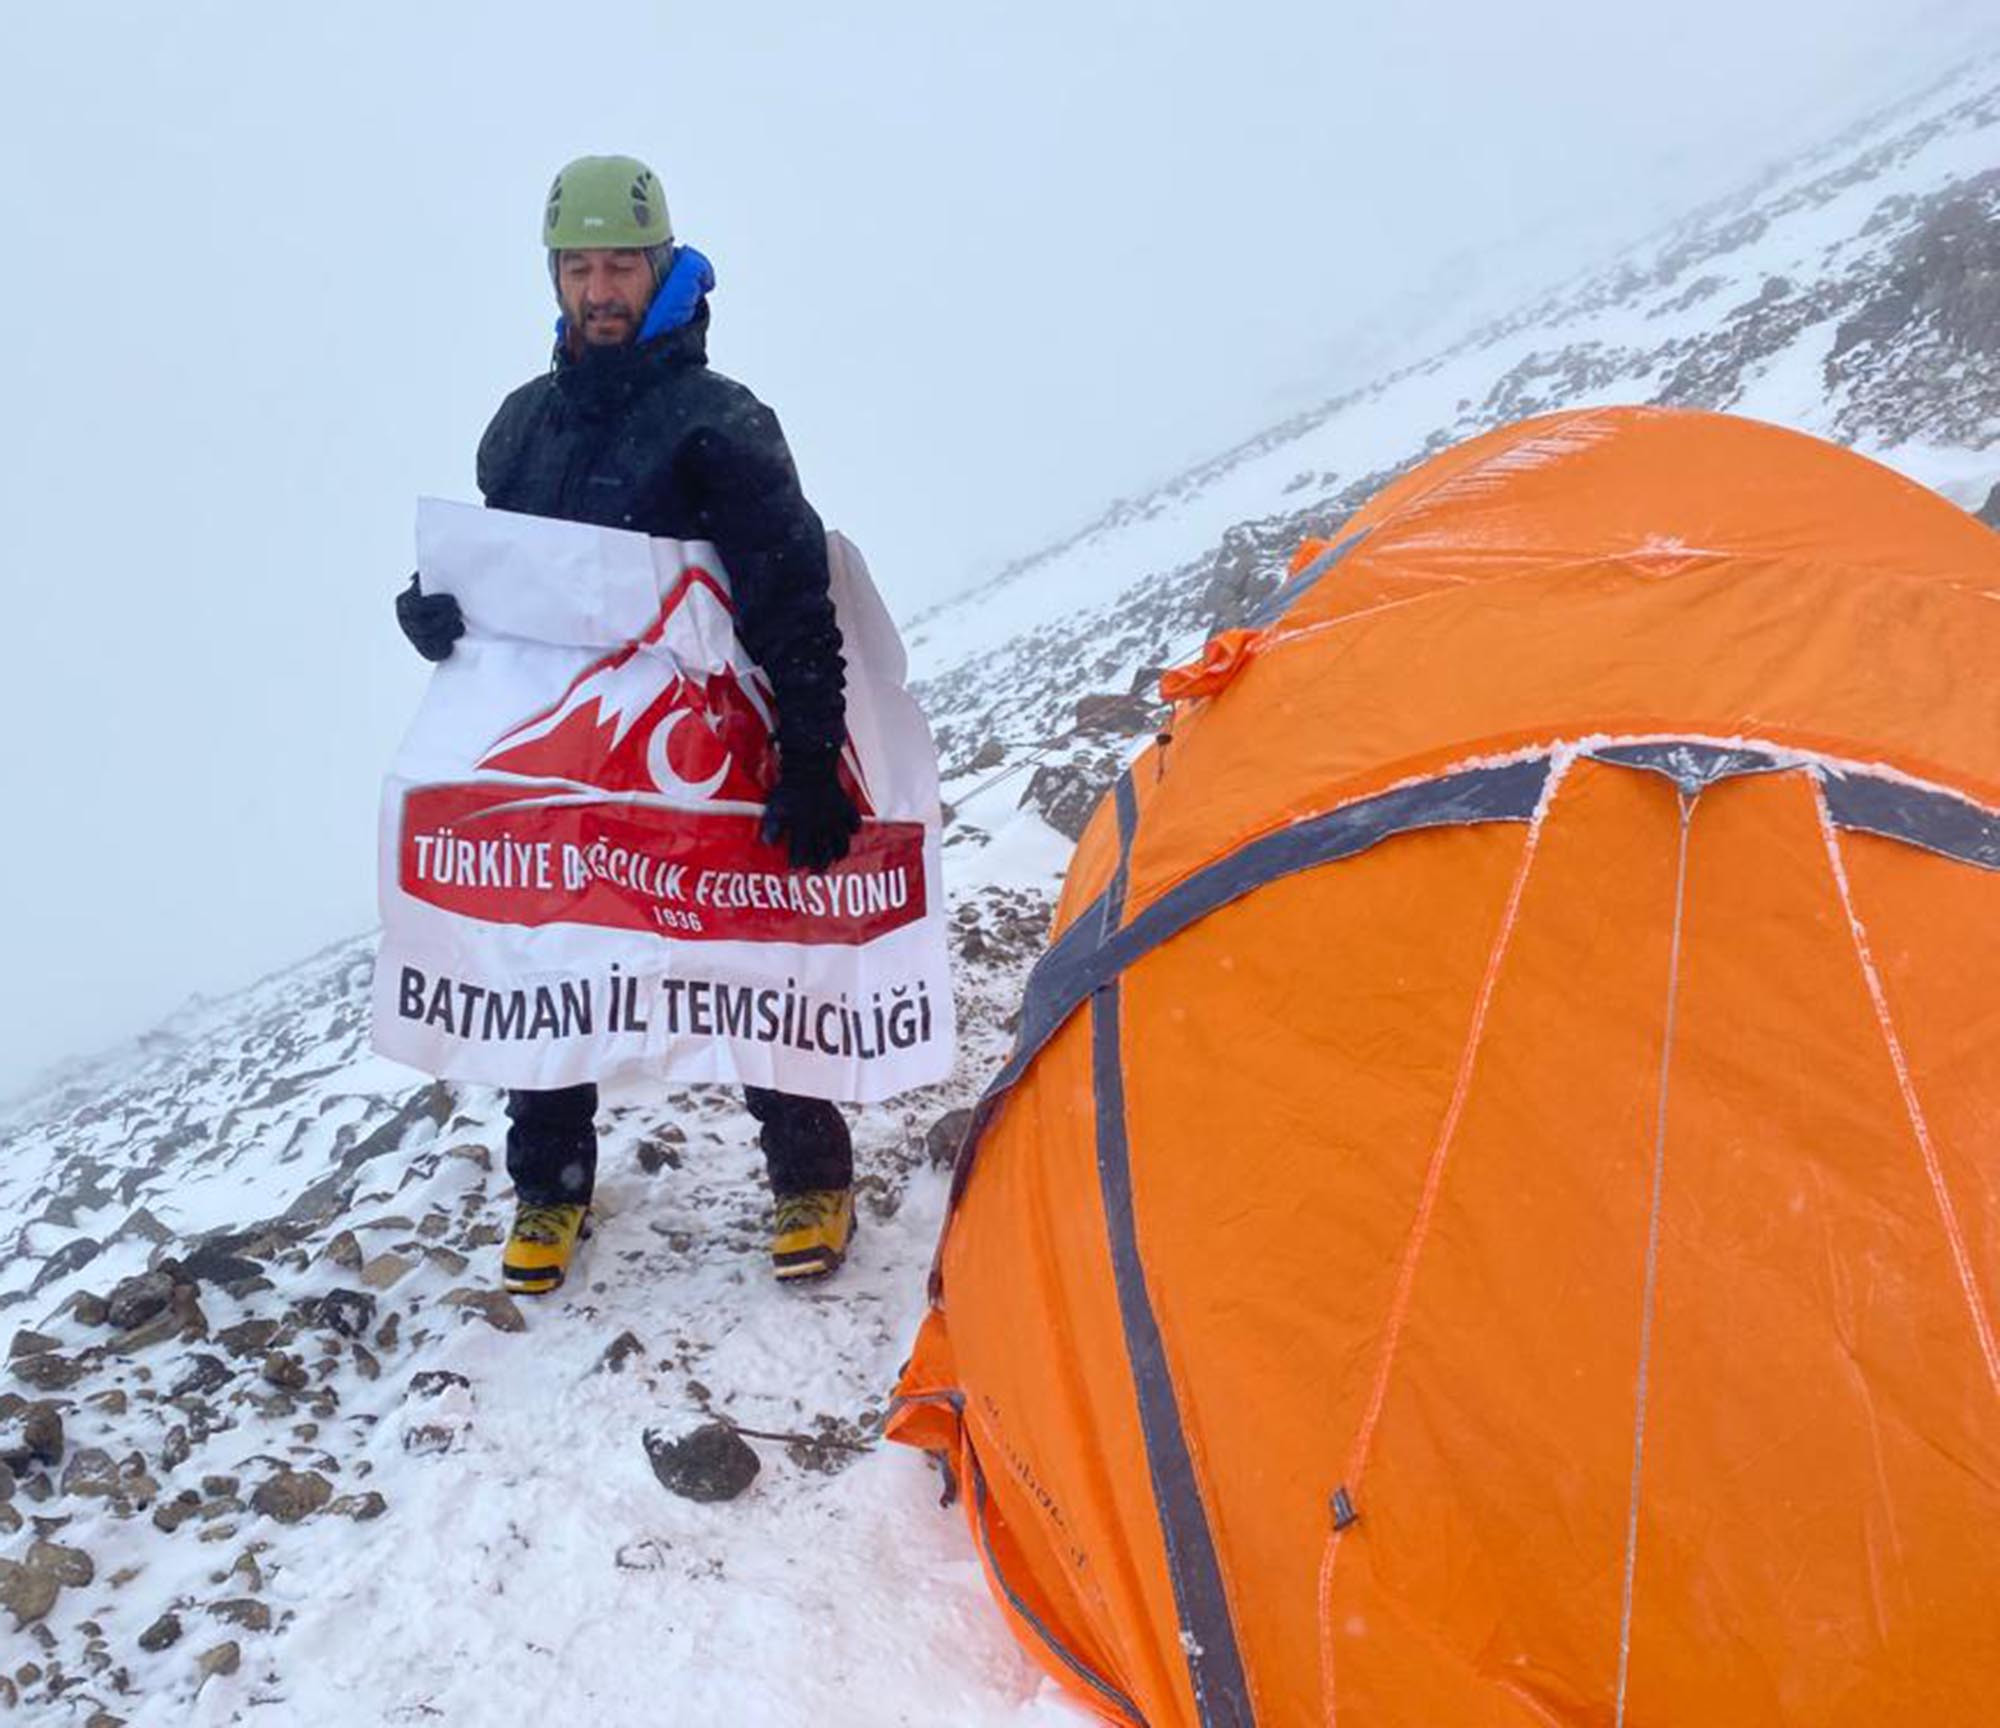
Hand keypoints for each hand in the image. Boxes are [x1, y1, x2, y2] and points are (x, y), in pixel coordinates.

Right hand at [396, 573, 464, 662]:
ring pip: (430, 640)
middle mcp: (406, 622)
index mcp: (404, 603)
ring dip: (448, 632)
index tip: (452, 600)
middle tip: (458, 613)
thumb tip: (416, 579)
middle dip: (443, 620)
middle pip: (423, 626)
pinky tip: (454, 638)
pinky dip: (446, 647)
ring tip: (460, 625)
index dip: (434, 605)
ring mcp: (415, 638)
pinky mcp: (427, 651)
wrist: (455, 610)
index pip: (415, 607)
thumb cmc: (444, 591)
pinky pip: (435, 653)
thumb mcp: (436, 579)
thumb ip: (428, 575)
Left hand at [759, 749, 860, 870]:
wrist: (810, 765)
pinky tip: (850, 832)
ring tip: (836, 858)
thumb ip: (773, 827)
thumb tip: (768, 843)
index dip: (797, 864)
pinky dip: (853, 829)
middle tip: (816, 872)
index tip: (794, 868)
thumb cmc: (789, 787)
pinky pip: (854, 823)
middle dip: (820, 866)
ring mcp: (835, 818)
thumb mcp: (775, 807)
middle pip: (824, 854)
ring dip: (839, 854)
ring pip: (842, 844)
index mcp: (803, 828)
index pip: (801, 854)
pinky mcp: (845, 807)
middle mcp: (821, 827)